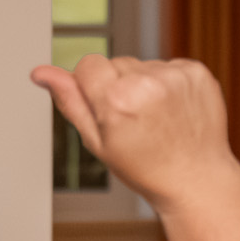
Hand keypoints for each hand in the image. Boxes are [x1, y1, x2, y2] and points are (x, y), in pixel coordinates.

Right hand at [30, 55, 239, 213]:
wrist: (195, 178)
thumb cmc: (145, 168)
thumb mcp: (97, 141)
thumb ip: (69, 101)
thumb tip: (42, 73)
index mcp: (116, 100)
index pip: (87, 64)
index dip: (91, 87)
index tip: (105, 109)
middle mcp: (146, 83)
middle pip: (115, 62)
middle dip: (118, 85)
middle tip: (133, 120)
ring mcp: (175, 76)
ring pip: (143, 64)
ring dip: (144, 84)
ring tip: (155, 117)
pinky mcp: (197, 72)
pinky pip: (169, 66)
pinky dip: (169, 83)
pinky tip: (172, 110)